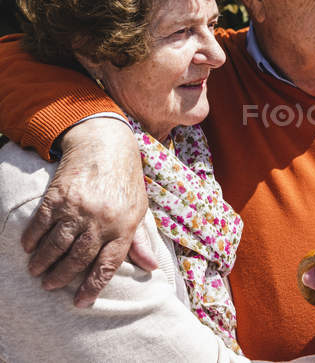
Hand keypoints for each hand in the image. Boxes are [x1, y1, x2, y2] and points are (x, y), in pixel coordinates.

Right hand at [20, 118, 154, 306]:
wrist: (105, 144)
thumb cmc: (125, 179)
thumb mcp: (138, 207)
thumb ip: (140, 239)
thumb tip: (151, 267)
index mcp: (124, 225)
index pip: (108, 265)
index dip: (93, 286)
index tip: (81, 302)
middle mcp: (101, 220)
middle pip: (78, 259)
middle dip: (62, 277)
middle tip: (51, 286)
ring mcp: (77, 209)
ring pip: (56, 247)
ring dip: (44, 263)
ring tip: (38, 271)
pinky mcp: (57, 198)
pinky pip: (40, 227)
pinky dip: (32, 241)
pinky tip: (30, 248)